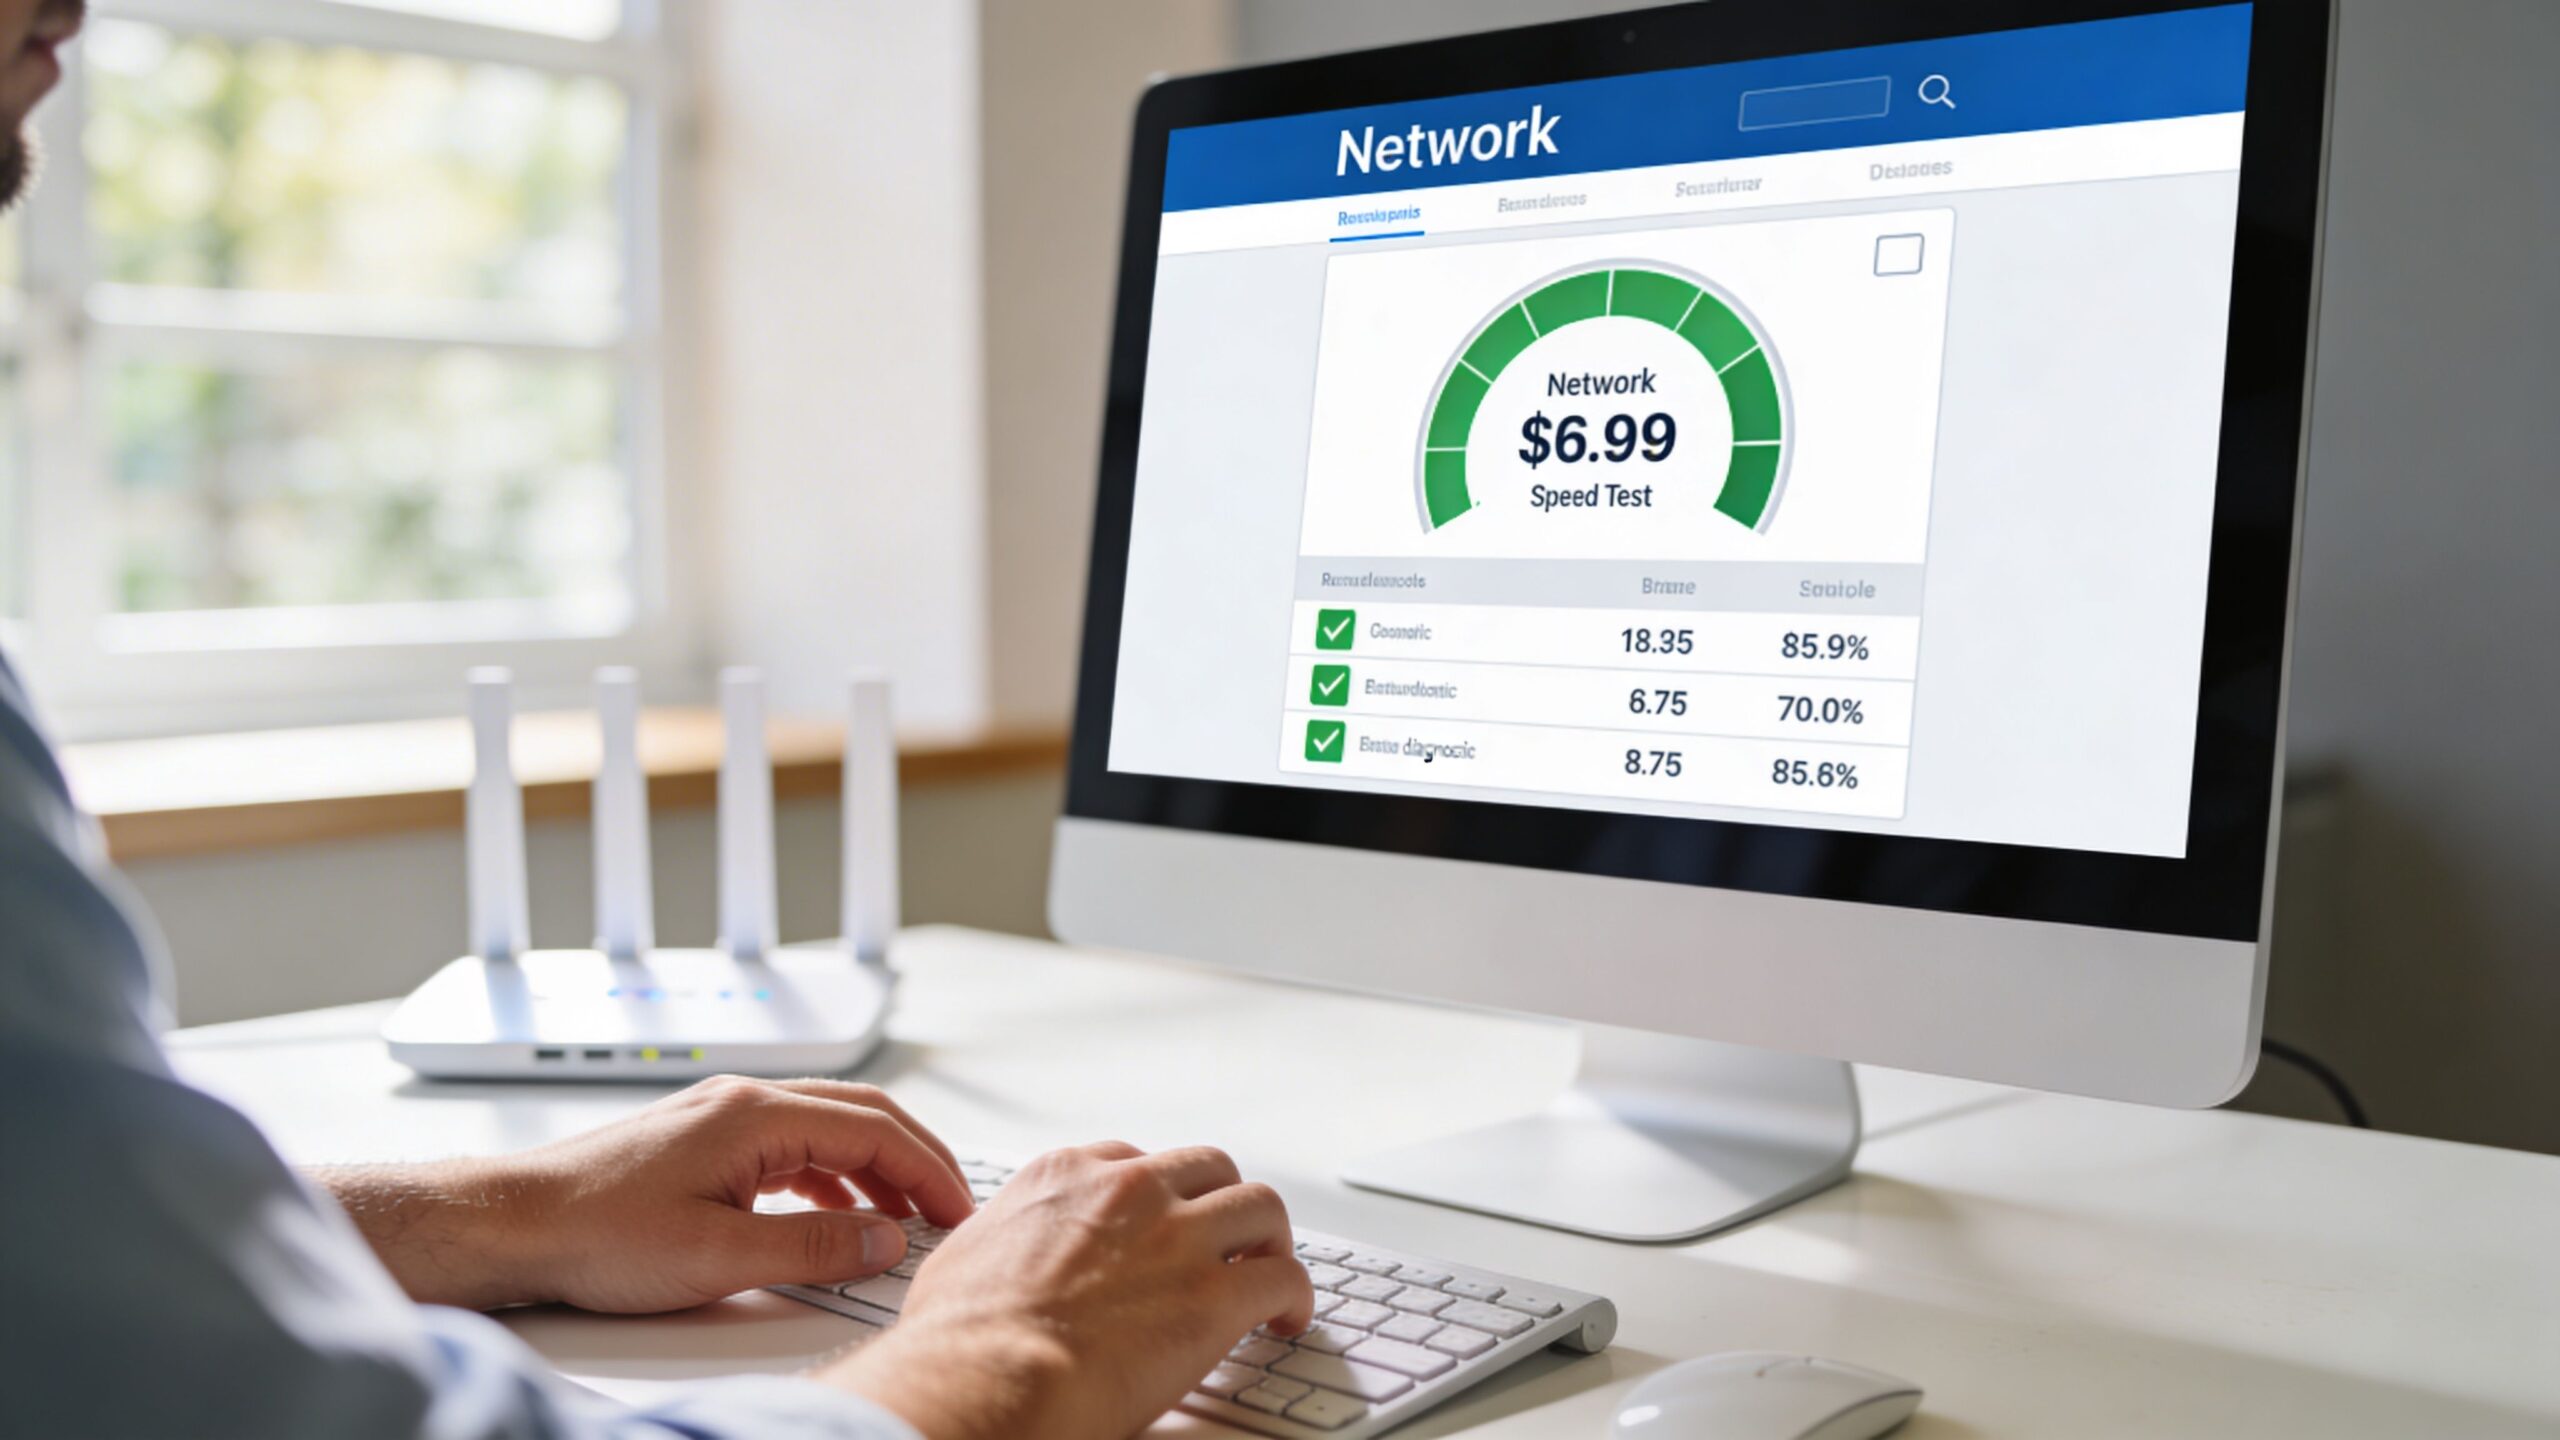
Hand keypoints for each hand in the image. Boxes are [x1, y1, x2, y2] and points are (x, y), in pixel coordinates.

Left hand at [317, 1076, 973, 1312]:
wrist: (512, 1225)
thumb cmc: (594, 1231)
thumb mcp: (719, 1254)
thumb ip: (813, 1246)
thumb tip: (884, 1238)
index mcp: (756, 1115)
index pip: (875, 1130)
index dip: (929, 1171)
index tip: (958, 1211)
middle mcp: (744, 1103)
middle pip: (861, 1118)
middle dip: (916, 1161)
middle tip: (950, 1209)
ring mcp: (722, 1120)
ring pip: (828, 1131)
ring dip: (877, 1170)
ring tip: (905, 1217)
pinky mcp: (703, 1145)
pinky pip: (793, 1149)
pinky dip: (833, 1178)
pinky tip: (836, 1214)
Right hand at [830, 1142, 1313, 1439]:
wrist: (987, 1377)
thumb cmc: (959, 1337)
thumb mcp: (965, 1253)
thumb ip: (1001, 1237)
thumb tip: (996, 1254)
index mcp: (1068, 1177)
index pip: (1136, 1164)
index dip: (1160, 1197)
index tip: (1166, 1224)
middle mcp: (1130, 1191)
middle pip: (1208, 1168)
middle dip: (1221, 1203)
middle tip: (1229, 1241)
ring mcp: (1179, 1237)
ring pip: (1260, 1205)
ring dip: (1270, 1239)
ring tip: (1270, 1272)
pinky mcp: (1216, 1295)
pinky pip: (1285, 1277)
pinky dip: (1295, 1297)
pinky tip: (1288, 1320)